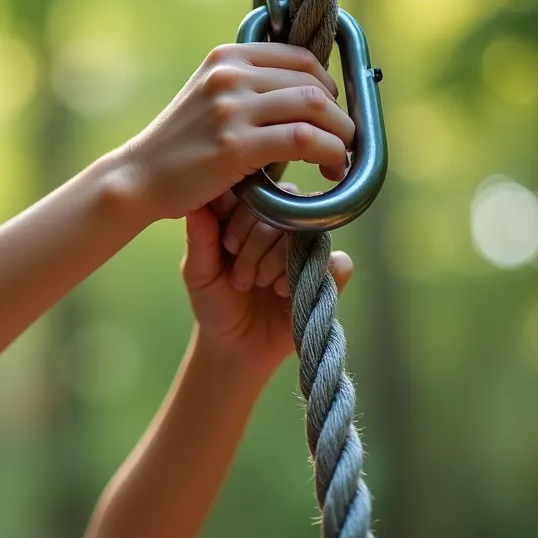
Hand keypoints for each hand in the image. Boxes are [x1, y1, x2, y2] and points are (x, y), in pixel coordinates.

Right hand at [116, 43, 353, 220]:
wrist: (139, 178)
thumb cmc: (179, 147)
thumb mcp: (209, 98)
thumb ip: (246, 87)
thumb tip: (304, 91)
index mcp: (226, 56)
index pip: (300, 58)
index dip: (327, 86)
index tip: (331, 113)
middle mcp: (229, 74)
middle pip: (313, 81)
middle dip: (338, 114)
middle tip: (343, 141)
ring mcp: (232, 108)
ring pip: (315, 107)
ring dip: (341, 134)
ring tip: (339, 158)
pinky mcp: (236, 145)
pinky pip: (304, 140)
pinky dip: (329, 154)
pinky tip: (329, 170)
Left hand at [180, 185, 353, 376]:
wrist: (235, 345)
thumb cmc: (215, 303)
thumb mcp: (199, 272)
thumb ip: (200, 238)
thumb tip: (198, 204)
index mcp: (250, 217)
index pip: (258, 192)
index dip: (244, 215)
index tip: (227, 246)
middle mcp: (281, 227)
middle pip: (286, 207)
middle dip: (257, 243)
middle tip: (239, 277)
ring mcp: (307, 249)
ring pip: (309, 230)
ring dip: (279, 259)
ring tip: (260, 284)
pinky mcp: (327, 275)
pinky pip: (339, 261)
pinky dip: (313, 274)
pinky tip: (284, 292)